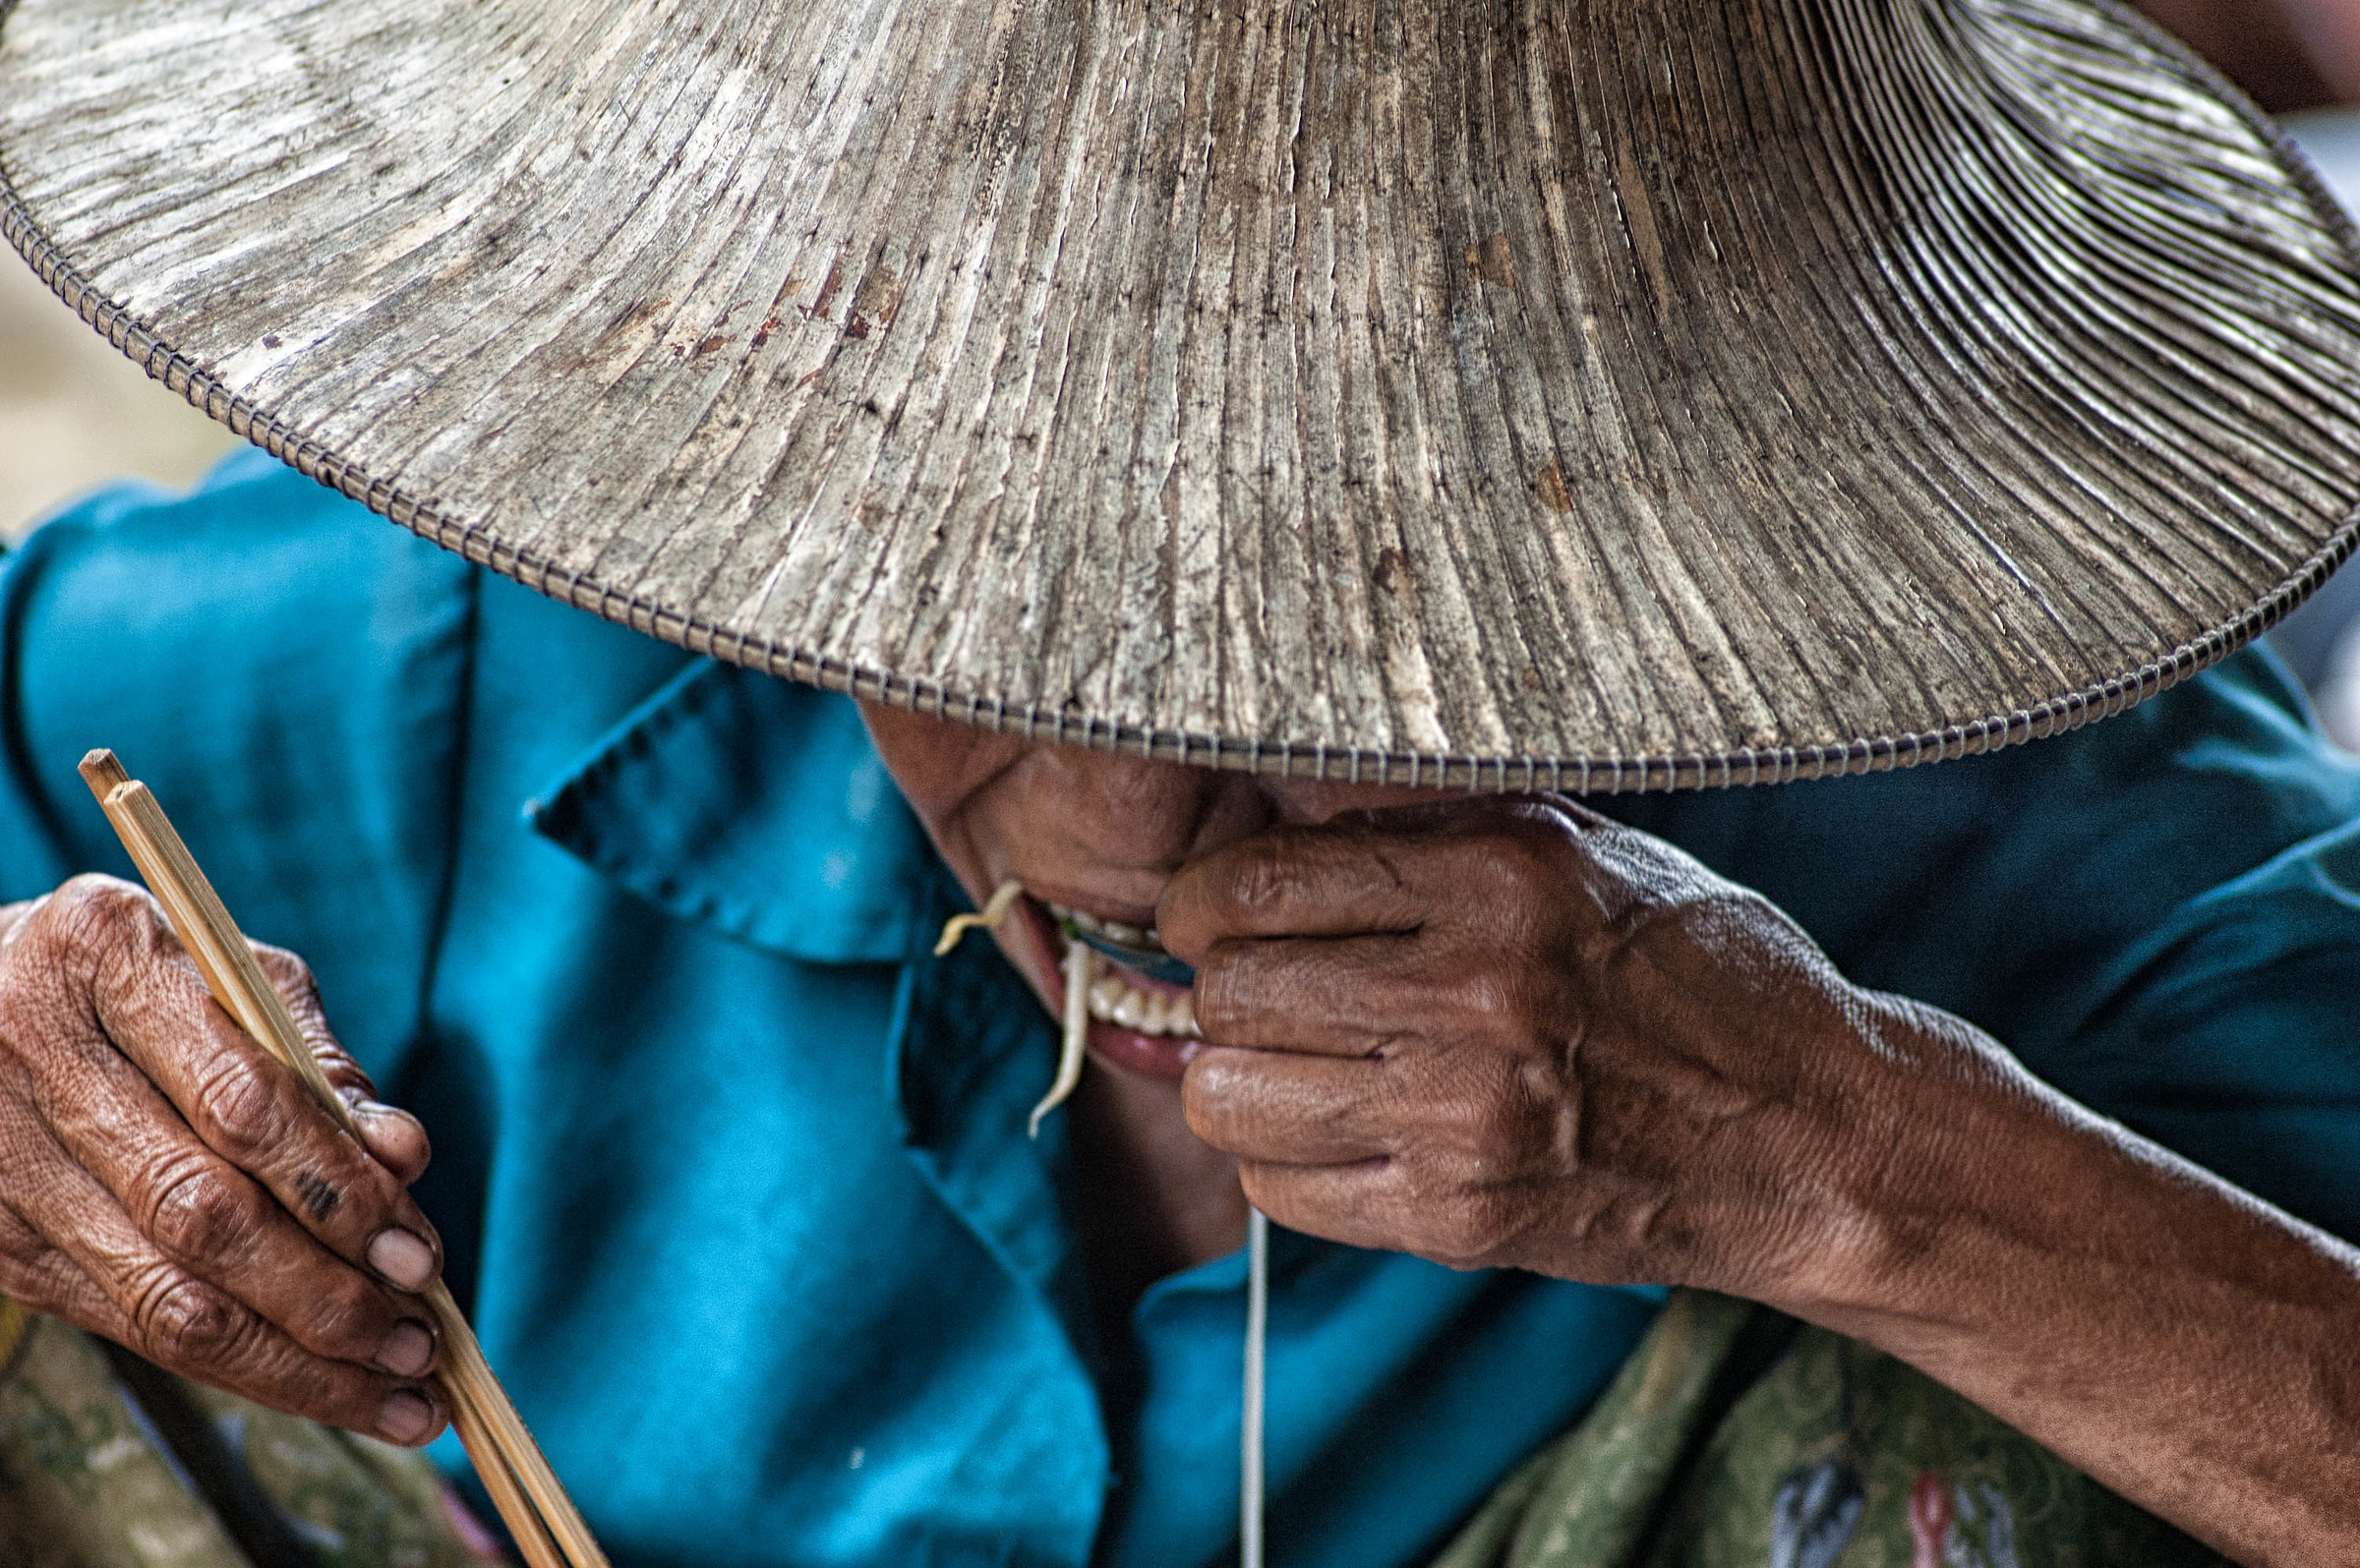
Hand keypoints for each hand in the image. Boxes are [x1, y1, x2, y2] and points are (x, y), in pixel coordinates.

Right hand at [0, 877, 448, 1443]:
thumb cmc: (152, 981)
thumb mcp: (237, 978)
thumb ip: (321, 1066)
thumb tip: (404, 1158)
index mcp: (105, 955)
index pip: (244, 1105)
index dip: (339, 1193)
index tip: (423, 1256)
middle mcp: (34, 1052)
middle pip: (201, 1216)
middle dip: (326, 1297)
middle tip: (420, 1341)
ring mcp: (0, 1157)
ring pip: (162, 1297)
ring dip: (292, 1362)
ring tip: (395, 1388)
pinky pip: (130, 1324)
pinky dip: (238, 1365)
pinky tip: (322, 1383)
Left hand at [1159, 797, 1987, 1305]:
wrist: (1817, 1137)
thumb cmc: (1706, 976)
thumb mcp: (1587, 854)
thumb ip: (1436, 832)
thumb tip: (1277, 828)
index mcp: (1498, 876)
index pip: (1253, 886)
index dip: (1200, 904)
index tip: (1210, 915)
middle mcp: (1471, 991)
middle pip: (1230, 994)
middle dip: (1221, 992)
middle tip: (1259, 993)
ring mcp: (1460, 1116)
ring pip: (1230, 1100)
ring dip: (1241, 1082)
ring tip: (1297, 1064)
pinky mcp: (1459, 1219)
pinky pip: (1281, 1195)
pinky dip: (1287, 1164)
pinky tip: (1345, 1131)